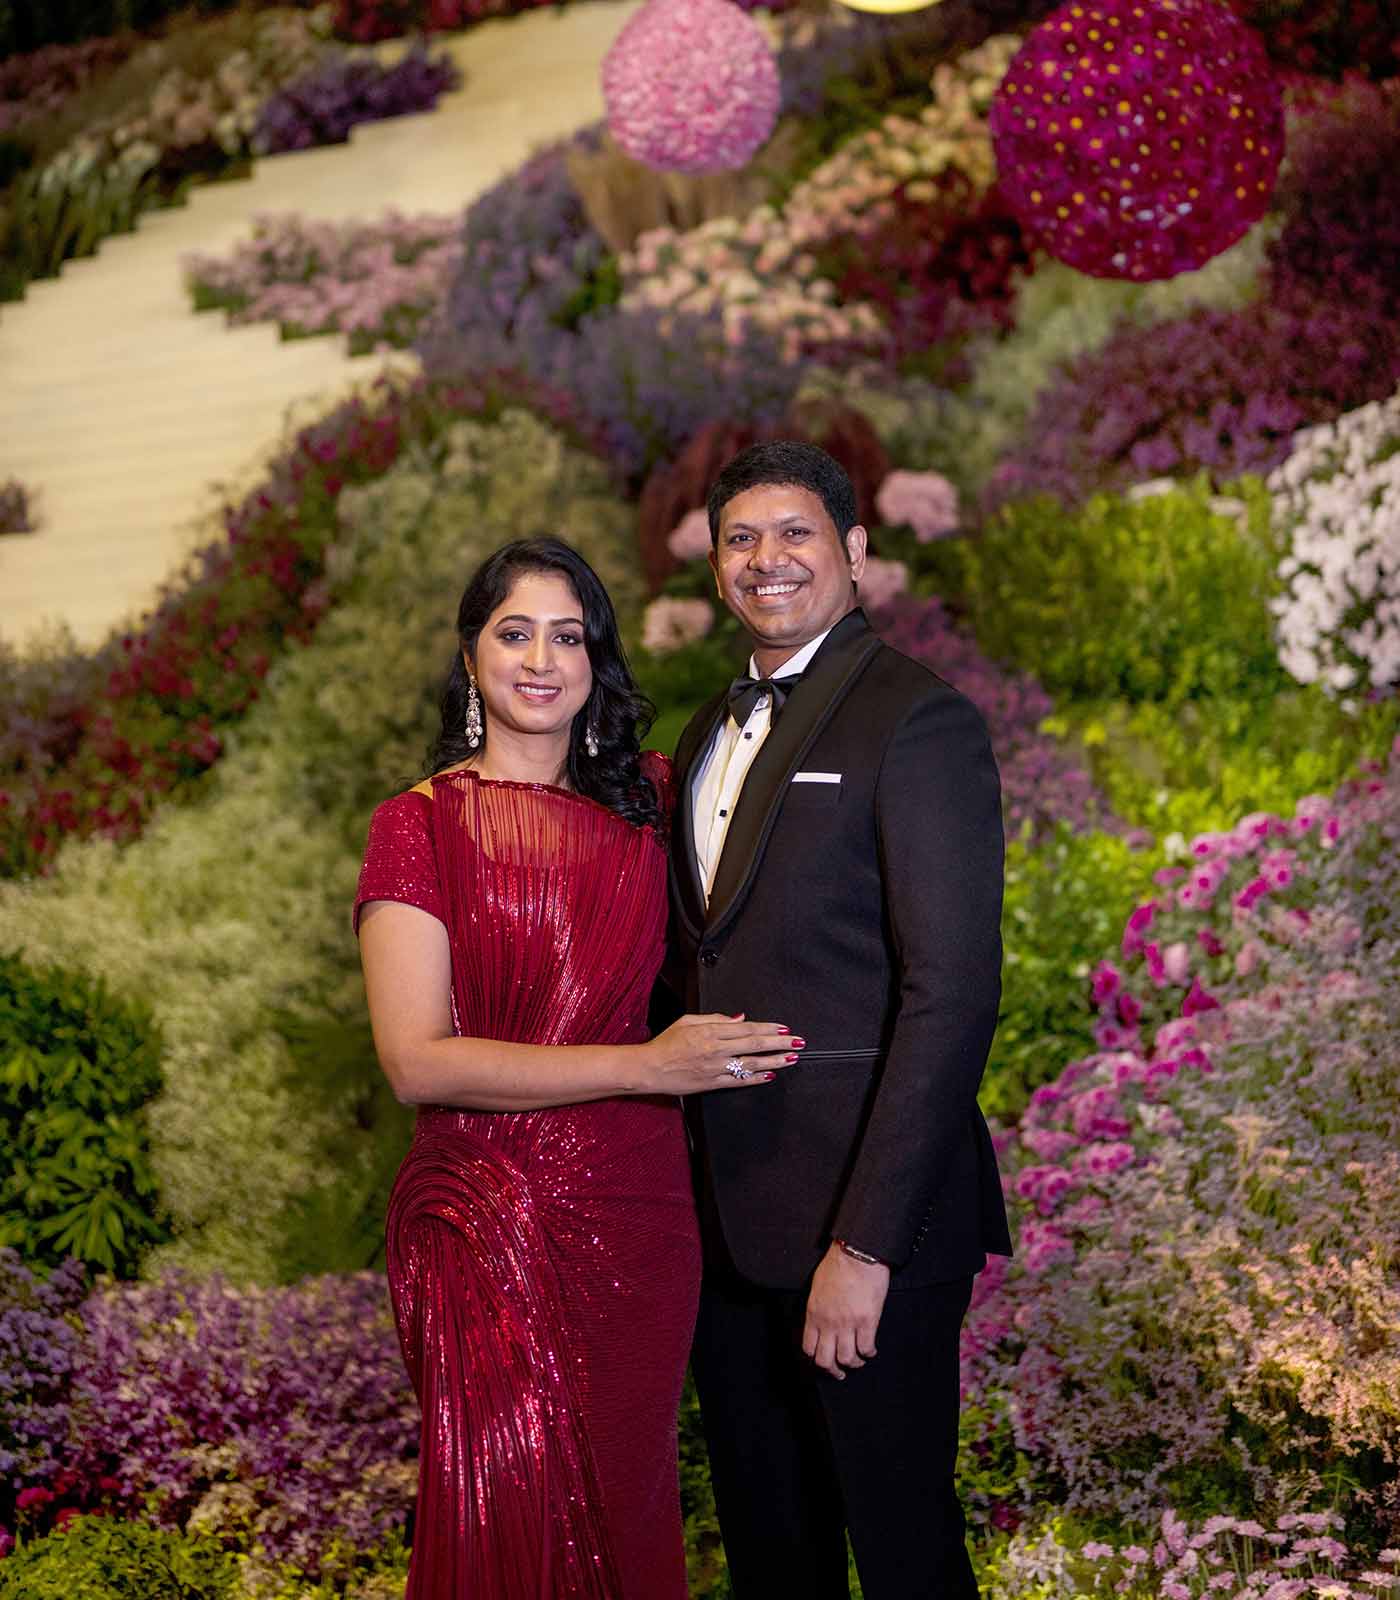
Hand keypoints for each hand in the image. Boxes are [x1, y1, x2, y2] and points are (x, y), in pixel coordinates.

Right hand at [638, 1013, 800, 1094]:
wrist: (650, 1068)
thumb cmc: (666, 1043)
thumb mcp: (688, 1021)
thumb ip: (715, 1018)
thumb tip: (739, 1018)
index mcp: (710, 1031)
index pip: (747, 1028)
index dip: (768, 1028)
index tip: (784, 1028)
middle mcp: (716, 1049)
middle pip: (754, 1044)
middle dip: (779, 1043)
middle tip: (798, 1042)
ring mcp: (716, 1068)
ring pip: (751, 1063)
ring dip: (774, 1061)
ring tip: (791, 1059)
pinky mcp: (712, 1084)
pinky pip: (739, 1081)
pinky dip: (756, 1078)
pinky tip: (770, 1075)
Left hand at [802, 1242, 889, 1379]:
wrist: (857, 1253)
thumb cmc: (837, 1265)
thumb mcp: (818, 1287)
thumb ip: (818, 1308)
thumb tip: (821, 1321)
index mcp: (814, 1313)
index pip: (809, 1347)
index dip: (816, 1358)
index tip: (824, 1360)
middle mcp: (829, 1322)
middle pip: (826, 1360)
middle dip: (833, 1370)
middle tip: (840, 1372)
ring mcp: (848, 1323)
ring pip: (847, 1359)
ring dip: (854, 1363)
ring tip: (858, 1360)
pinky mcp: (867, 1321)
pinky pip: (866, 1348)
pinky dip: (869, 1353)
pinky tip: (871, 1350)